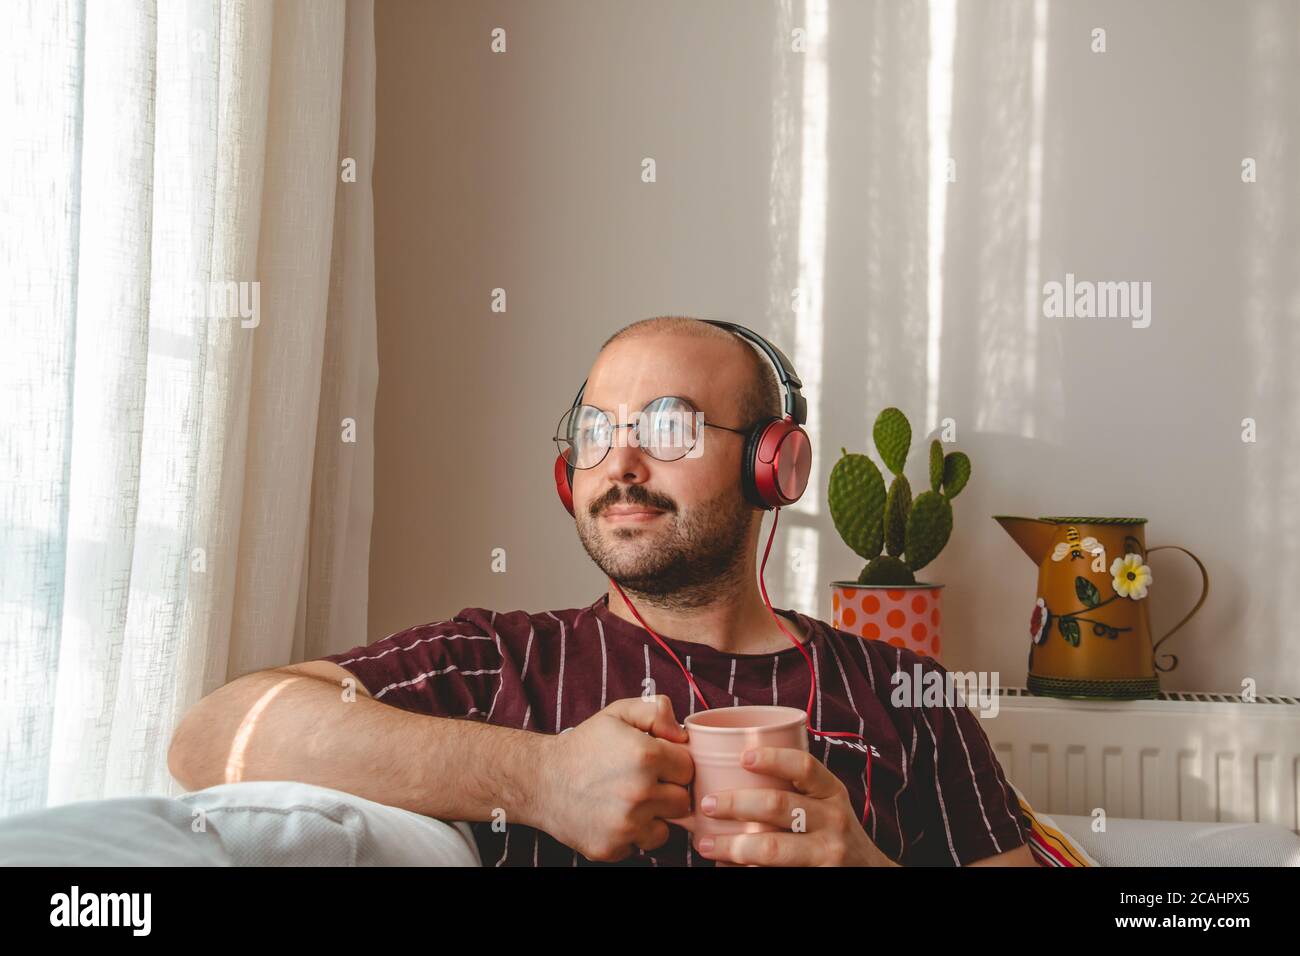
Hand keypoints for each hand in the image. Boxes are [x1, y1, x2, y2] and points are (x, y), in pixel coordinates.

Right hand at [535, 696, 693, 862]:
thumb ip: (657, 711)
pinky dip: (633, 834)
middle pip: (682, 801)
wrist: (541, 780)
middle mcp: (639, 793)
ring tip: (629, 801)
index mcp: (646, 756)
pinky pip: (641, 845)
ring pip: (666, 828)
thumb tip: (682, 735)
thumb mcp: (618, 713)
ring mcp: (626, 824)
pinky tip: (614, 816)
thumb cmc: (584, 746)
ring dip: (654, 817)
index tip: (656, 763)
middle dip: (667, 791)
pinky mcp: (613, 848)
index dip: (673, 764)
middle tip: (643, 782)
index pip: (688, 768)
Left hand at [692, 746, 897, 866]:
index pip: (804, 766)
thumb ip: (792, 790)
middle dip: (735, 804)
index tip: (742, 757)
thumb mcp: (825, 803)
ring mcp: (827, 853)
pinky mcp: (819, 878)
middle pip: (777, 805)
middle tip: (706, 804)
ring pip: (772, 847)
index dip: (772, 758)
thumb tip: (727, 777)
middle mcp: (834, 820)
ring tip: (705, 844)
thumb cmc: (833, 831)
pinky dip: (745, 869)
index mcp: (832, 791)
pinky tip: (726, 866)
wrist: (869, 873)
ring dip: (732, 845)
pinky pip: (774, 873)